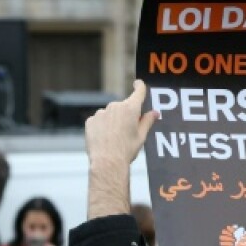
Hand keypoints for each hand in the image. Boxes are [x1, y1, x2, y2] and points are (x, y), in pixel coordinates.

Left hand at [86, 82, 158, 219]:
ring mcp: (101, 113)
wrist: (107, 162)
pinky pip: (99, 121)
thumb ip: (147, 121)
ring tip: (115, 139)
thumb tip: (155, 112)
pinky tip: (105, 139)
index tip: (139, 84)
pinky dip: (102, 127)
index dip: (140, 87)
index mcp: (131, 108)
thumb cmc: (127, 150)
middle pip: (123, 106)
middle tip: (128, 132)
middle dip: (126, 115)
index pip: (138, 92)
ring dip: (113, 121)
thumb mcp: (141, 136)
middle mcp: (115, 106)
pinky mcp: (91, 121)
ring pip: (110, 114)